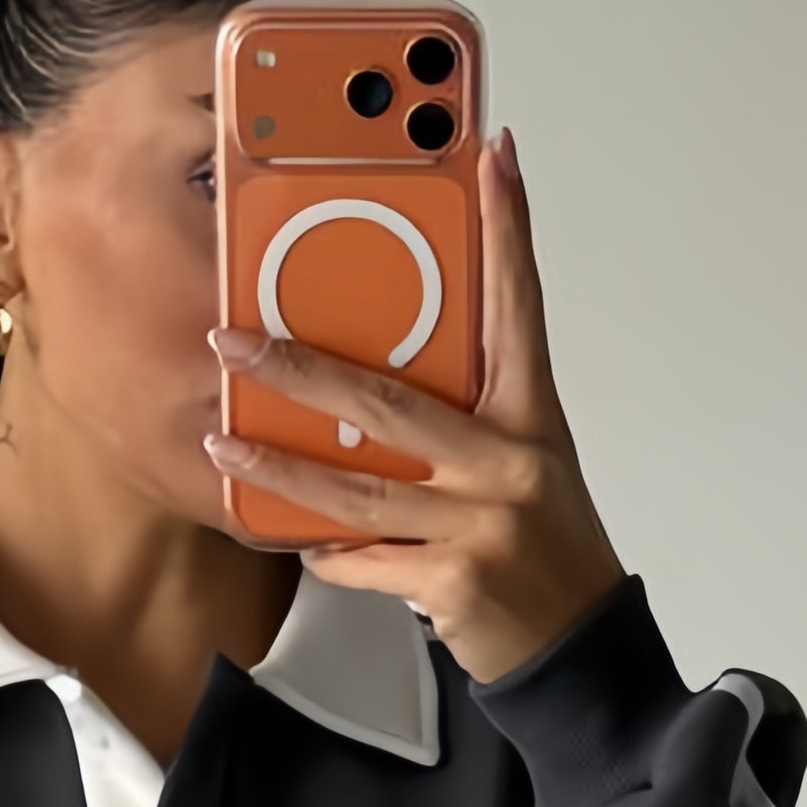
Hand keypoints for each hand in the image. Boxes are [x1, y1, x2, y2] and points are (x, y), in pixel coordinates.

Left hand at [202, 125, 624, 682]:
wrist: (580, 648)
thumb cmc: (543, 548)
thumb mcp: (521, 467)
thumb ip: (461, 422)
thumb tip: (367, 388)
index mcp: (531, 418)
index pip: (520, 304)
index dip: (508, 228)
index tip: (492, 158)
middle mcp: (511, 461)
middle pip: (392, 402)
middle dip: (302, 371)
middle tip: (237, 342)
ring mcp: (484, 522)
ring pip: (358, 490)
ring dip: (282, 471)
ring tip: (226, 447)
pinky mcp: (456, 580)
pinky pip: (365, 561)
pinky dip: (328, 554)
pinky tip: (298, 541)